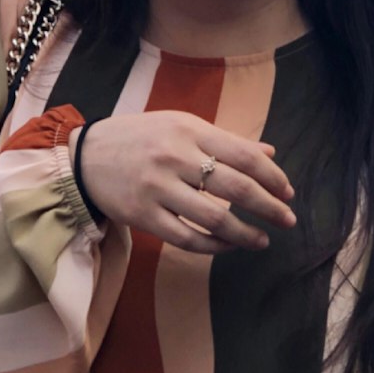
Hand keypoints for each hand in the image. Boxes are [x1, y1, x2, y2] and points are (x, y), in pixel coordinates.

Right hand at [72, 111, 295, 253]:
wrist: (85, 157)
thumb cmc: (142, 138)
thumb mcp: (182, 126)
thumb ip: (226, 140)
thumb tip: (269, 153)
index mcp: (189, 130)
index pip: (244, 156)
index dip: (272, 177)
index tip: (288, 192)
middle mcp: (175, 157)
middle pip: (236, 187)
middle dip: (269, 207)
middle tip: (288, 219)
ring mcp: (157, 188)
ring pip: (214, 217)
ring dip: (245, 233)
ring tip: (262, 240)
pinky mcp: (142, 216)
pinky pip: (186, 238)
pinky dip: (214, 246)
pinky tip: (229, 246)